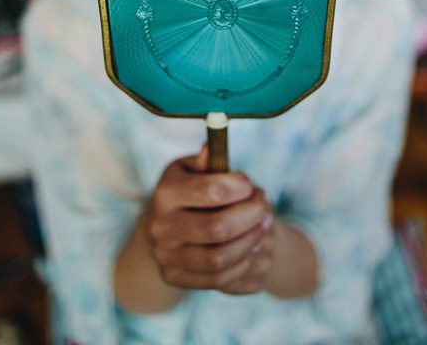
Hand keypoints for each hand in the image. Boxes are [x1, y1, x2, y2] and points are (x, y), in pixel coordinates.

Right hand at [146, 145, 275, 294]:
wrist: (167, 225)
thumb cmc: (190, 190)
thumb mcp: (193, 169)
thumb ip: (206, 162)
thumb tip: (210, 147)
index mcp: (166, 191)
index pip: (214, 191)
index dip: (243, 188)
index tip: (251, 186)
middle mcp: (160, 225)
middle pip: (219, 228)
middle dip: (253, 215)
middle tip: (266, 206)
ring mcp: (166, 255)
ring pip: (220, 258)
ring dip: (251, 241)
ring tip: (263, 225)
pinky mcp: (175, 277)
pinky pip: (218, 279)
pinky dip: (243, 263)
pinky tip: (252, 246)